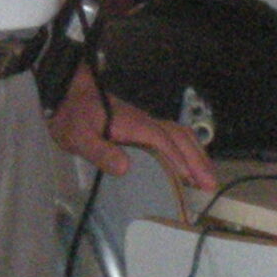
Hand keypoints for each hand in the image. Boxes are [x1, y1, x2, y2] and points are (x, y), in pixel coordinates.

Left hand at [50, 63, 215, 187]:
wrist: (67, 92)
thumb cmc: (72, 114)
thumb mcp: (78, 136)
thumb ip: (101, 151)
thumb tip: (126, 168)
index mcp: (134, 124)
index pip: (163, 142)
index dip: (178, 161)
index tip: (190, 180)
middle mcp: (145, 122)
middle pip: (180, 137)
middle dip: (198, 160)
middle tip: (210, 184)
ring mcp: (145, 122)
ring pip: (180, 135)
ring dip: (197, 155)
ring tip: (207, 177)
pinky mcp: (142, 126)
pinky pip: (173, 136)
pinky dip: (187, 149)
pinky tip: (188, 163)